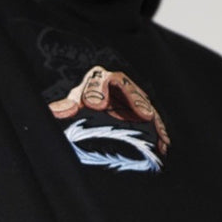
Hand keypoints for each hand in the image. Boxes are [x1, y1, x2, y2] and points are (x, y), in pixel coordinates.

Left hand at [48, 66, 170, 154]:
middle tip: (143, 114)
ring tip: (156, 128)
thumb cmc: (78, 113)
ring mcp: (131, 100)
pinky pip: (152, 120)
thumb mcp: (71, 111)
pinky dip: (158, 131)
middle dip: (135, 100)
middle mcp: (116, 88)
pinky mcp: (141, 115)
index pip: (99, 79)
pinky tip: (163, 142)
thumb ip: (64, 109)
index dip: (98, 90)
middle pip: (127, 88)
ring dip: (150, 116)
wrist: (88, 124)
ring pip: (143, 104)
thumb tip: (57, 111)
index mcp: (96, 83)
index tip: (97, 105)